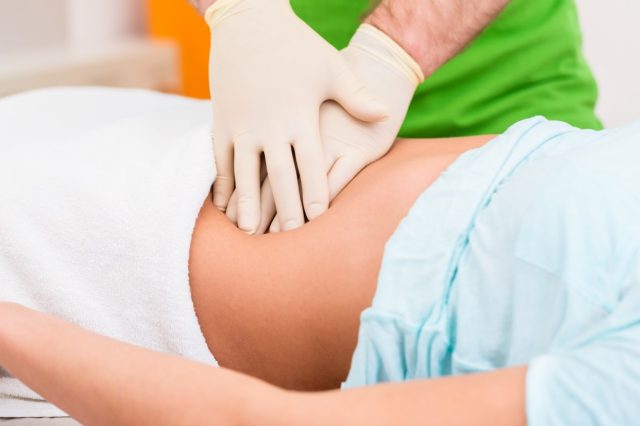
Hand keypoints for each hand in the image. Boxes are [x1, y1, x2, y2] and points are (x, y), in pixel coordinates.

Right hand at [207, 0, 386, 233]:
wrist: (248, 22)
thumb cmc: (296, 46)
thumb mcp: (331, 68)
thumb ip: (356, 96)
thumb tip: (384, 115)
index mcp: (299, 118)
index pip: (309, 167)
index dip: (314, 197)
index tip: (318, 223)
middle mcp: (269, 126)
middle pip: (279, 178)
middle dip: (284, 211)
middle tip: (288, 241)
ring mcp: (242, 125)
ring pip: (245, 174)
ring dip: (247, 206)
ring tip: (250, 232)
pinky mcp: (222, 121)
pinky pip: (220, 160)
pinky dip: (222, 185)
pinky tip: (224, 207)